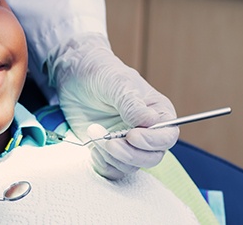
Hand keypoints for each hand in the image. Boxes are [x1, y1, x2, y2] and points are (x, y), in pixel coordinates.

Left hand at [47, 33, 178, 178]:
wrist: (75, 75)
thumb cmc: (101, 73)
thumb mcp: (117, 83)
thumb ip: (132, 104)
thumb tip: (149, 122)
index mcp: (157, 113)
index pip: (167, 137)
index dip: (152, 141)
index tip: (132, 135)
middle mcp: (146, 132)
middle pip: (152, 157)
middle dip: (129, 153)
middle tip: (108, 141)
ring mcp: (127, 144)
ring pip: (131, 166)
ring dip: (111, 156)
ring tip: (95, 132)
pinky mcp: (109, 152)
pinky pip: (112, 170)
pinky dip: (102, 163)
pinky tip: (93, 147)